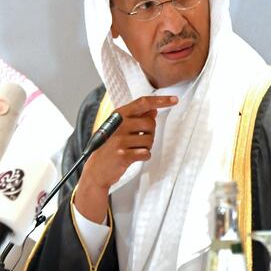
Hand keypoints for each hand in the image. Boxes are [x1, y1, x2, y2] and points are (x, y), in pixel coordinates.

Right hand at [73, 95, 177, 222]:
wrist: (96, 170)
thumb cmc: (108, 147)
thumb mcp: (119, 128)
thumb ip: (136, 118)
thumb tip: (153, 109)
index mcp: (118, 115)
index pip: (143, 103)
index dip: (160, 100)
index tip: (174, 100)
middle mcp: (119, 125)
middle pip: (150, 123)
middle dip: (150, 133)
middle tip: (138, 140)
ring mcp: (120, 140)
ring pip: (150, 139)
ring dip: (146, 146)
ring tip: (133, 149)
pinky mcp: (124, 154)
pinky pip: (146, 153)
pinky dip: (144, 156)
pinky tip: (133, 157)